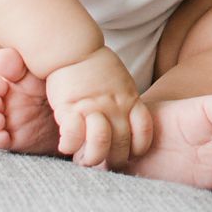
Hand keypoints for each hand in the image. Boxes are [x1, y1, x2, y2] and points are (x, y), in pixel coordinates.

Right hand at [43, 46, 153, 168]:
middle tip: (104, 162)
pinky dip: (70, 146)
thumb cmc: (95, 67)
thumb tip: (129, 122)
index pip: (144, 133)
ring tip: (85, 157)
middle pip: (123, 146)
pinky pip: (73, 137)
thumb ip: (126, 102)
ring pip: (100, 146)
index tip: (128, 152)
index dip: (138, 149)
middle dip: (114, 160)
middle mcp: (115, 107)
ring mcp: (93, 108)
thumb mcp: (122, 82)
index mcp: (130, 100)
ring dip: (92, 157)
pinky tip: (67, 146)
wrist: (74, 49)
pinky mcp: (71, 108)